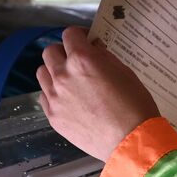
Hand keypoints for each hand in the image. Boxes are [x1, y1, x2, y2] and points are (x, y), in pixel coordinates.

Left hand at [38, 27, 159, 161]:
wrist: (131, 141)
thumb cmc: (134, 105)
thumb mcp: (124, 72)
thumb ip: (104, 57)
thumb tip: (93, 48)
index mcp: (82, 60)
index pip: (69, 34)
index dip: (79, 35)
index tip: (85, 41)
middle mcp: (63, 76)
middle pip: (50, 52)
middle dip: (63, 52)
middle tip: (77, 61)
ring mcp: (55, 98)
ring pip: (42, 73)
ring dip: (54, 72)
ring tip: (69, 81)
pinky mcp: (53, 116)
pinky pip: (44, 96)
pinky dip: (53, 94)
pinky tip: (68, 100)